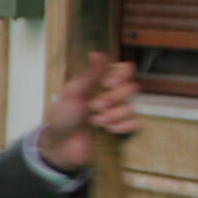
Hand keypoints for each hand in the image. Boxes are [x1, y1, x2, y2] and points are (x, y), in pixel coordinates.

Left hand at [40, 52, 141, 172]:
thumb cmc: (62, 117)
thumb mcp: (72, 93)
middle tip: (94, 107)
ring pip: (131, 107)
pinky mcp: (121, 130)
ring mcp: (117, 113)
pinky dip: (122, 127)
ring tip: (95, 122)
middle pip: (130, 88)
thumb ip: (89, 74)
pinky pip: (135, 124)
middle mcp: (111, 95)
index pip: (123, 70)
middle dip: (112, 98)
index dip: (120, 75)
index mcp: (99, 83)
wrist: (61, 145)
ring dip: (113, 115)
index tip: (107, 83)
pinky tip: (108, 130)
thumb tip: (97, 52)